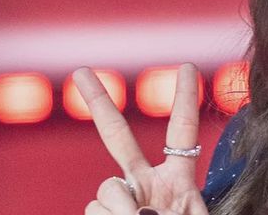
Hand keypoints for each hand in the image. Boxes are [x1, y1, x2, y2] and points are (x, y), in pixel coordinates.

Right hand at [75, 63, 208, 214]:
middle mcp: (144, 183)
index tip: (187, 67)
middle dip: (99, 103)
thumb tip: (132, 208)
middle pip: (118, 136)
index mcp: (180, 179)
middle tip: (80, 71)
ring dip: (121, 210)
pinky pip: (92, 211)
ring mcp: (120, 202)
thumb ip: (170, 206)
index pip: (183, 130)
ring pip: (104, 190)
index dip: (184, 98)